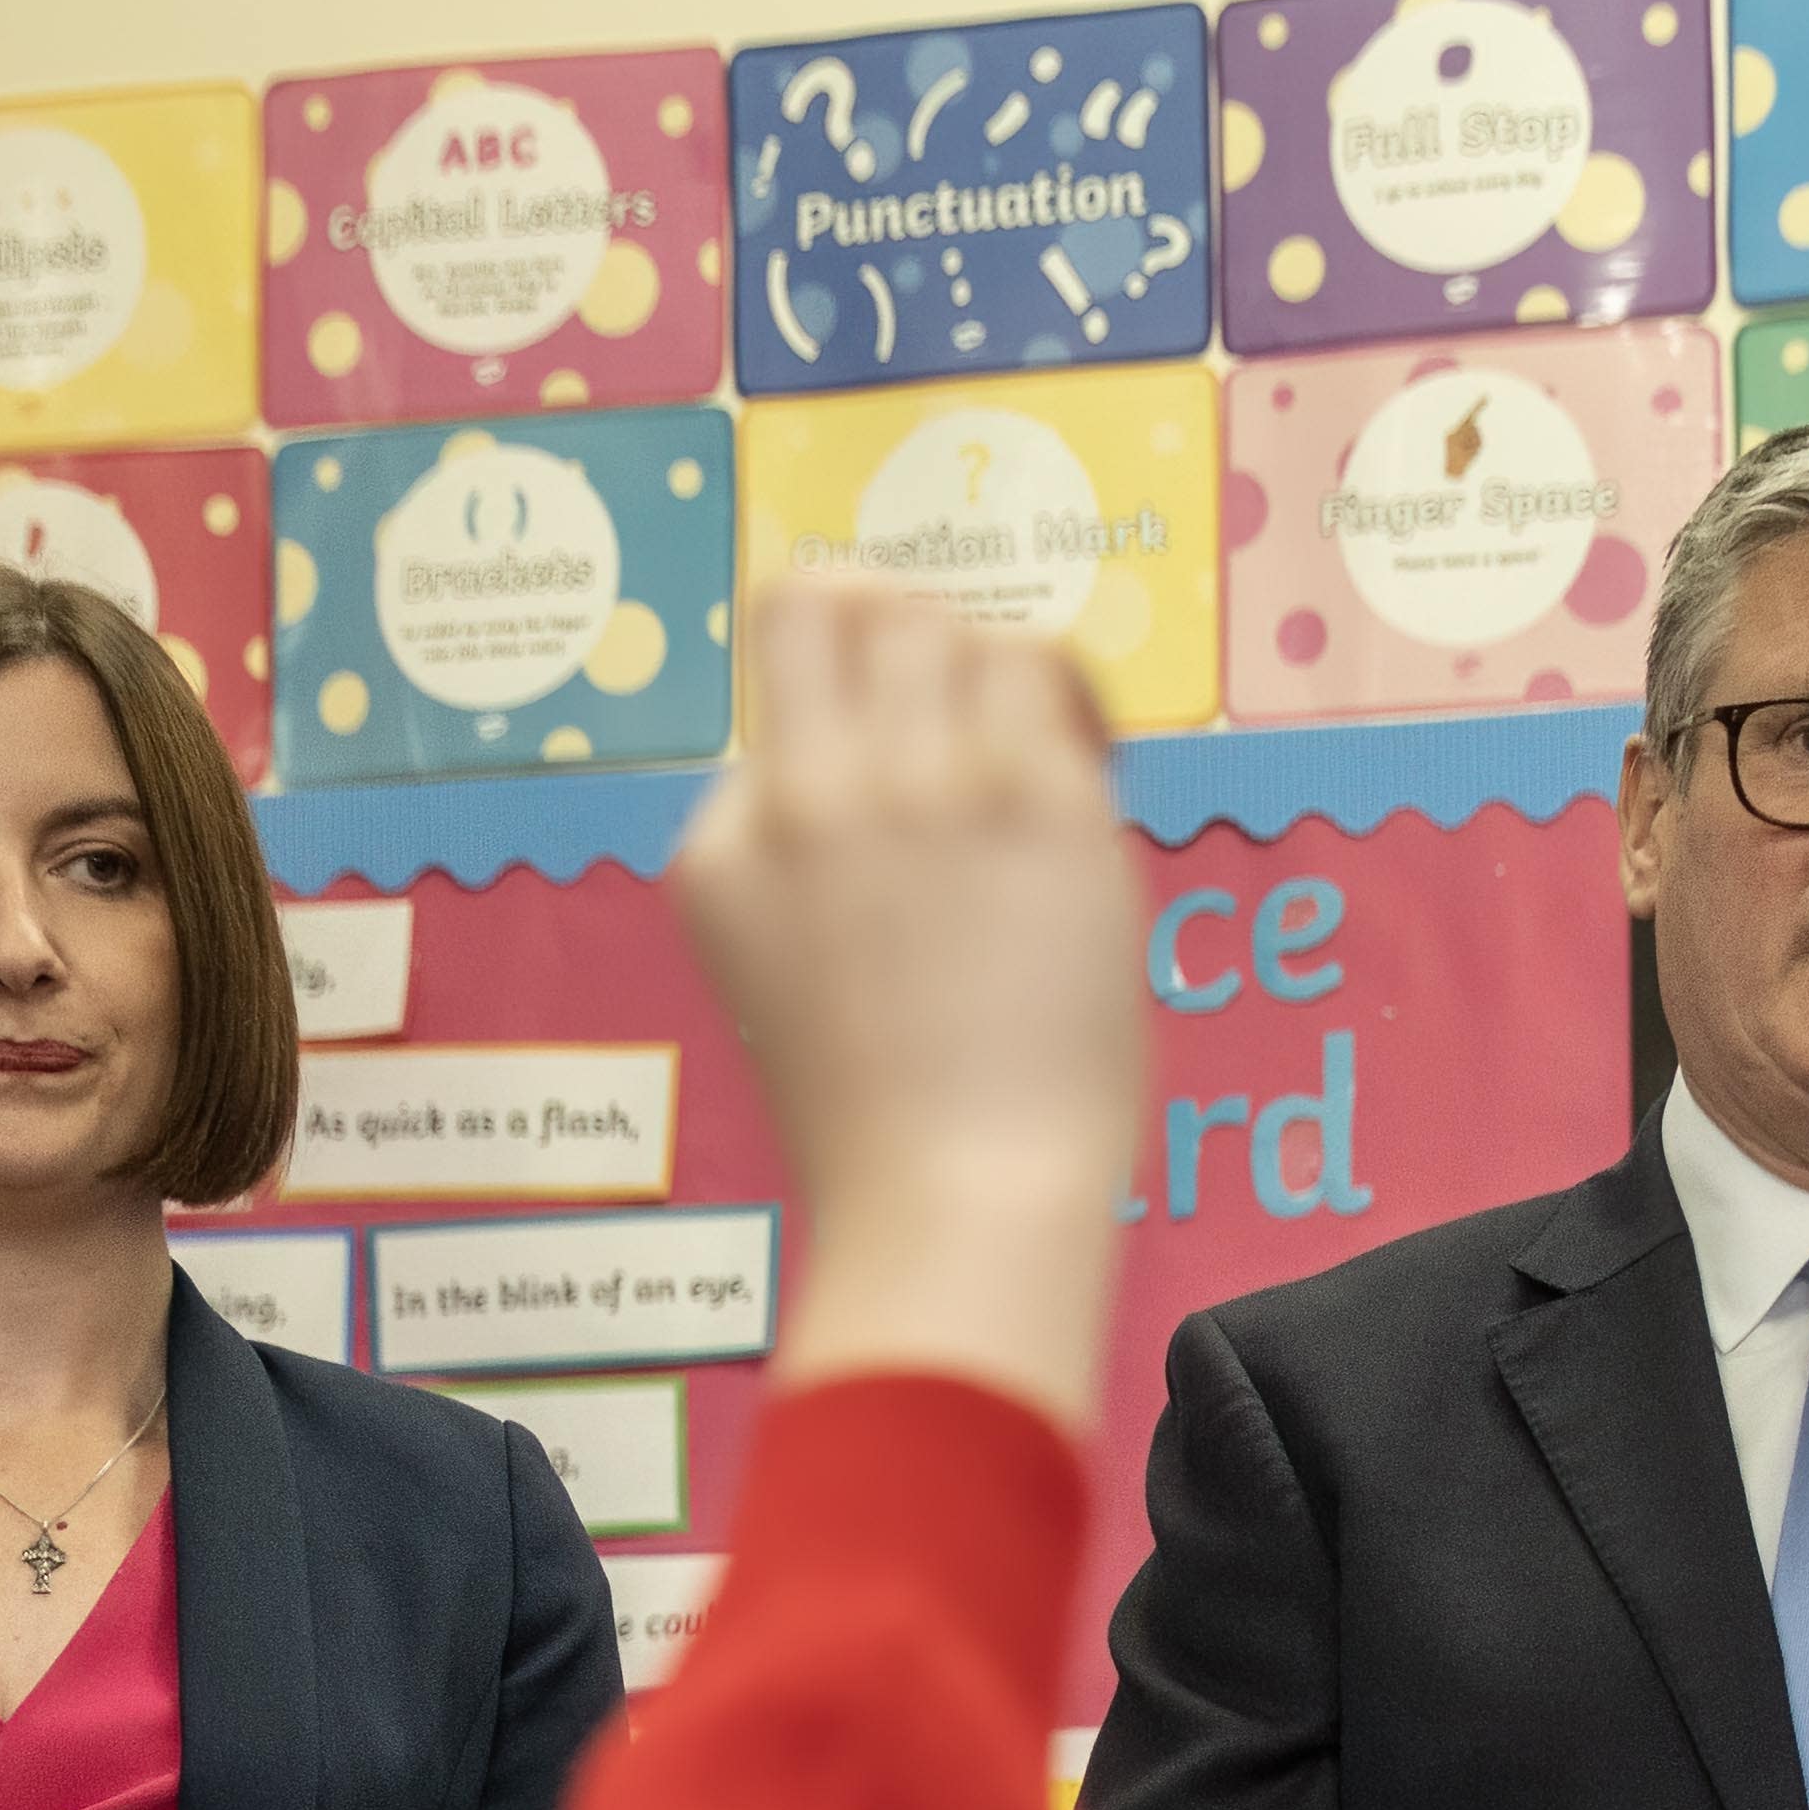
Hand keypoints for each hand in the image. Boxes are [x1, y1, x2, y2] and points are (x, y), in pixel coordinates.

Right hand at [676, 581, 1144, 1430]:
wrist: (955, 1203)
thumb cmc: (886, 1129)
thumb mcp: (780, 976)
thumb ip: (798, 861)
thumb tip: (876, 751)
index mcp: (722, 853)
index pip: (774, 709)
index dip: (841, 713)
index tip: (891, 761)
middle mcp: (806, 797)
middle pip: (833, 606)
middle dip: (895, 633)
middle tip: (952, 705)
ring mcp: (919, 788)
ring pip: (940, 626)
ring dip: (984, 668)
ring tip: (1024, 740)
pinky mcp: (1032, 799)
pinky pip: (1041, 668)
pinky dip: (1067, 694)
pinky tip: (1086, 748)